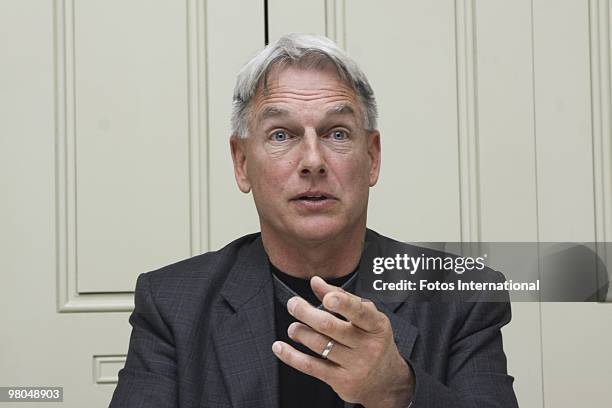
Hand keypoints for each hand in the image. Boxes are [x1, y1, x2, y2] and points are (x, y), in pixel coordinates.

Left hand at [271, 276, 414, 407]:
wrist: (387, 381)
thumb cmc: (373, 341)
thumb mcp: (367, 318)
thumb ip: (343, 298)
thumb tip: (316, 282)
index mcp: (376, 324)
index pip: (359, 312)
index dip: (342, 303)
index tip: (326, 297)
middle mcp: (367, 345)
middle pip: (330, 326)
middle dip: (305, 312)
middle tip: (294, 304)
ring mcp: (355, 364)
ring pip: (318, 344)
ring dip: (299, 332)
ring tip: (294, 327)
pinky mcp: (341, 380)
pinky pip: (311, 366)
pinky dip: (291, 356)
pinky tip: (281, 347)